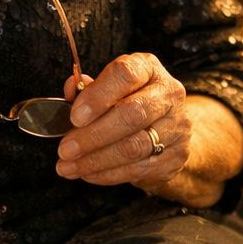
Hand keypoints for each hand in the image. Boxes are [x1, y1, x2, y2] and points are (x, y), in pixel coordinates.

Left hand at [55, 53, 188, 189]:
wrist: (169, 127)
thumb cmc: (131, 101)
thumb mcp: (110, 87)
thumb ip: (88, 88)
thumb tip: (71, 89)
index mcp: (149, 69)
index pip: (126, 75)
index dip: (98, 95)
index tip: (74, 116)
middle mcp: (169, 94)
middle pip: (133, 114)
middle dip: (94, 135)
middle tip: (66, 149)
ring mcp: (177, 126)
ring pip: (134, 147)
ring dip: (96, 160)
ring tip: (68, 167)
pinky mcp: (176, 156)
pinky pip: (138, 169)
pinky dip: (108, 174)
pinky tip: (88, 174)